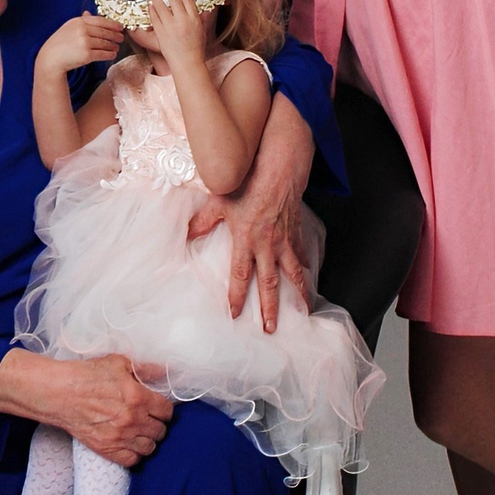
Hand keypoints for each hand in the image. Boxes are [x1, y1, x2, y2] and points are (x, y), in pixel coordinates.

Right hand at [7, 353, 174, 467]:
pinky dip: (134, 454)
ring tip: (140, 432)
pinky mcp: (106, 449)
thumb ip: (146, 369)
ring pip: (149, 448)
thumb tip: (166, 372)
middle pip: (161, 432)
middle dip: (157, 424)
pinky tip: (129, 444)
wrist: (60, 393)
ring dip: (147, 440)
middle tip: (149, 419)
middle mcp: (132, 420)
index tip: (158, 408)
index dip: (164, 409)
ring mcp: (120, 437)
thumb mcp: (118, 363)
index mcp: (138, 397)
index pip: (167, 412)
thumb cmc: (87, 375)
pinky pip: (132, 460)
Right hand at [35, 14, 125, 78]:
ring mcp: (85, 42)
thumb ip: (81, 21)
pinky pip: (102, 53)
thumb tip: (89, 13)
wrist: (51, 59)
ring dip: (113, 45)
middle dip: (115, 35)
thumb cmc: (60, 44)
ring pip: (105, 43)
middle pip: (104, 32)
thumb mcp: (68, 28)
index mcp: (78, 21)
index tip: (120, 27)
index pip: (100, 20)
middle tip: (121, 37)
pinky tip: (112, 54)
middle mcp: (82, 30)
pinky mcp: (86, 54)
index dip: (112, 24)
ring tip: (117, 46)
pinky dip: (109, 54)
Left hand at [140, 0, 210, 70]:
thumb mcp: (202, 31)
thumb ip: (202, 19)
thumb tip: (205, 10)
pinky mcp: (161, 32)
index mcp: (194, 19)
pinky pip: (154, 17)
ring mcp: (170, 26)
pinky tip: (151, 6)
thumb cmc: (196, 49)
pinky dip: (152, 10)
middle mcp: (182, 20)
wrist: (187, 63)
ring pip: (161, 6)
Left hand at [186, 94, 313, 332]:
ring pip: (293, 273)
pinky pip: (303, 252)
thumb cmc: (247, 180)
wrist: (279, 164)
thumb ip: (203, 221)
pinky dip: (306, 265)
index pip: (240, 276)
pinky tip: (308, 275)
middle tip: (270, 329)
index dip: (237, 297)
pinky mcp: (297, 230)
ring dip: (298, 294)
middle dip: (270, 308)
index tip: (235, 315)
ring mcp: (286, 239)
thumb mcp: (218, 199)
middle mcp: (268, 245)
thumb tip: (186, 235)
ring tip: (303, 312)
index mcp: (246, 240)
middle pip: (270, 283)